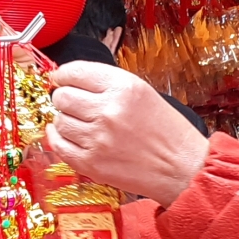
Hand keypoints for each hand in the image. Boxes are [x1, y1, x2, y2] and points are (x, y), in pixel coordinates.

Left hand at [46, 61, 207, 204]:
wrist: (182, 167)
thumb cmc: (166, 131)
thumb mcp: (143, 92)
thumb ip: (108, 84)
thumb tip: (72, 80)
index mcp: (123, 88)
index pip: (75, 72)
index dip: (63, 74)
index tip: (61, 78)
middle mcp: (108, 111)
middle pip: (62, 96)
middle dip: (63, 97)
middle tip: (70, 101)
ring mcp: (98, 139)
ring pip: (59, 121)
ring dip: (63, 119)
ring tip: (78, 121)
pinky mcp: (91, 163)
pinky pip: (59, 146)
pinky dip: (57, 138)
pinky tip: (65, 134)